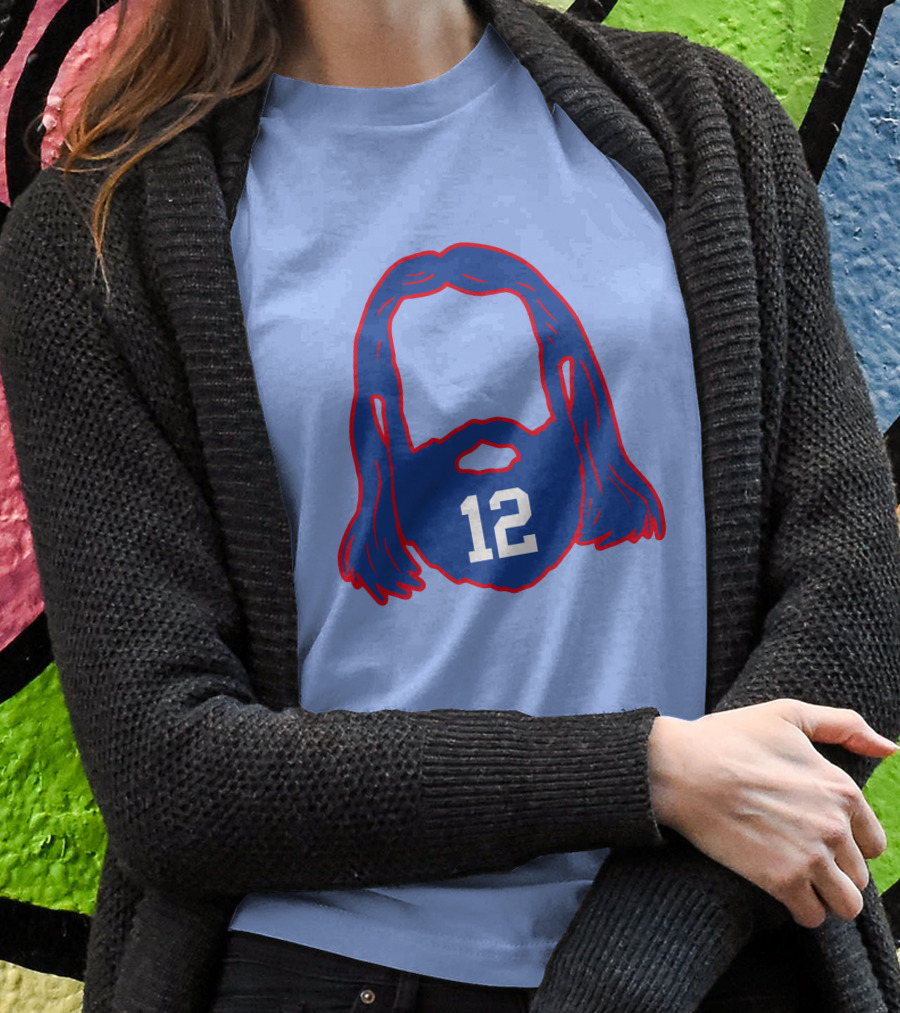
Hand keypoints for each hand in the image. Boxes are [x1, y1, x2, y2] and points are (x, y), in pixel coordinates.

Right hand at [648, 699, 896, 928]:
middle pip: (859, 875)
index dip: (848, 842)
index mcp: (842, 789)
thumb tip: (890, 748)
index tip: (818, 837)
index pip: (873, 842)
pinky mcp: (781, 880)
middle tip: (799, 856)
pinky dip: (802, 910)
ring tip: (798, 881)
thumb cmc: (729, 738)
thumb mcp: (787, 715)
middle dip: (834, 870)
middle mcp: (835, 826)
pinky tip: (782, 890)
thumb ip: (843, 726)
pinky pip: (813, 917)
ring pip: (846, 904)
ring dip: (825, 897)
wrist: (680, 769)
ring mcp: (810, 856)